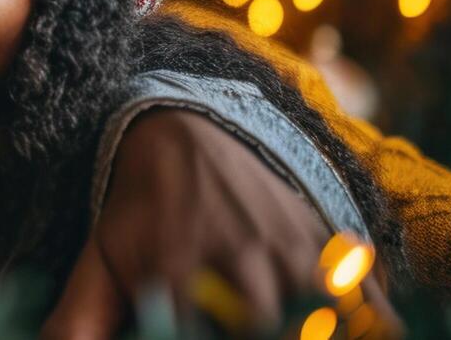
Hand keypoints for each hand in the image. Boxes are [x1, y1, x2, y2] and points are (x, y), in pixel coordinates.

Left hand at [41, 109, 398, 339]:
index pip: (192, 333)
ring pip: (323, 317)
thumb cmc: (139, 212)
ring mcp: (291, 252)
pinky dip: (371, 323)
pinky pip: (370, 301)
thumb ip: (79, 319)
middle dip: (261, 331)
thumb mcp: (98, 260)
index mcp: (178, 276)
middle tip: (246, 328)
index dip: (192, 338)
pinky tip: (345, 330)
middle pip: (265, 327)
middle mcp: (240, 264)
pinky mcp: (329, 242)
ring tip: (298, 332)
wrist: (185, 132)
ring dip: (315, 330)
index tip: (189, 334)